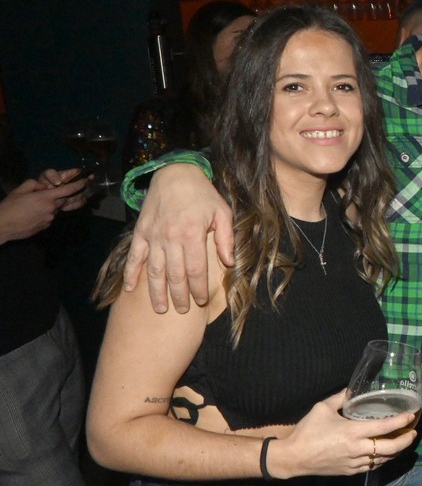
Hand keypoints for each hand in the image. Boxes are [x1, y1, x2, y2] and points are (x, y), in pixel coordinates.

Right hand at [0, 174, 89, 243]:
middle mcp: (52, 208)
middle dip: (66, 195)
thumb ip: (35, 184)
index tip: (86, 181)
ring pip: (57, 209)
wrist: (3, 225)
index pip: (68, 190)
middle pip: (65, 200)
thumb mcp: (20, 190)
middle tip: (63, 192)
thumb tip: (44, 186)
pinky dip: (46, 213)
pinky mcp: (46, 226)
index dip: (79, 185)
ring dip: (53, 205)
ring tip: (38, 205)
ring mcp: (50, 219)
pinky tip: (34, 214)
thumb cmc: (10, 206)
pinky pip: (50, 217)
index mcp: (46, 197)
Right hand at [122, 164, 232, 313]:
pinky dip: (130, 274)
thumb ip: (227, 238)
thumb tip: (229, 263)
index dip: (199, 288)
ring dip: (156, 292)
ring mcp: (153, 236)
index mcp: (192, 235)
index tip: (202, 301)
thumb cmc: (203, 195)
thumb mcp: (222, 212)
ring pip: (154, 270)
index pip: (196, 270)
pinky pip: (134, 257)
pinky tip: (129, 290)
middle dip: (179, 296)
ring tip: (160, 309)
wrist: (174, 174)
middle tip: (183, 311)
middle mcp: (170, 238)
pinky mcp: (140, 233)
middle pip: (175, 275)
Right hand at [272, 390, 419, 478]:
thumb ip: (339, 398)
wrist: (294, 458)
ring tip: (403, 442)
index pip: (384, 427)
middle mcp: (357, 449)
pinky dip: (382, 459)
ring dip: (396, 451)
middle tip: (413, 432)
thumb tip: (351, 389)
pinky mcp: (350, 471)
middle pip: (391, 448)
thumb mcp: (322, 408)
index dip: (401, 421)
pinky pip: (372, 466)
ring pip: (383, 459)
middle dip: (405, 440)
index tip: (411, 416)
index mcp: (353, 432)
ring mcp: (355, 463)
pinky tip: (384, 453)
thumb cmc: (307, 431)